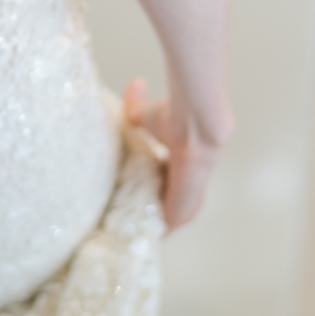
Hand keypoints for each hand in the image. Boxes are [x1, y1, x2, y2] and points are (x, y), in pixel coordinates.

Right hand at [122, 78, 229, 232]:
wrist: (195, 127)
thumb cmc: (174, 118)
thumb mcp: (146, 113)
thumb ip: (137, 104)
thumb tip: (136, 82)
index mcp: (184, 168)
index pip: (169, 185)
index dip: (151, 189)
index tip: (129, 191)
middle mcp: (189, 188)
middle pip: (168, 207)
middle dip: (147, 210)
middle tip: (119, 214)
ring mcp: (188, 203)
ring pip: (165, 220)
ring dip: (147, 223)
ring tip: (121, 225)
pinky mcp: (181, 213)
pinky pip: (164, 230)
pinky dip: (149, 232)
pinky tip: (129, 232)